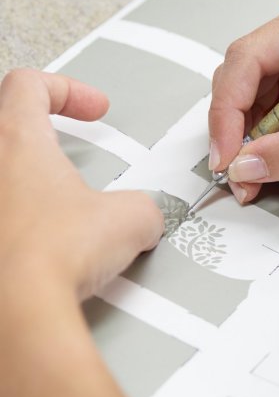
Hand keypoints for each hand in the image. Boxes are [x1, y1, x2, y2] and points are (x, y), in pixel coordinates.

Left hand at [0, 69, 162, 298]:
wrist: (13, 311)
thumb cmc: (47, 257)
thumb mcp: (130, 219)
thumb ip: (144, 206)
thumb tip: (146, 217)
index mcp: (15, 140)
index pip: (29, 85)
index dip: (67, 90)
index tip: (91, 111)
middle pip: (5, 125)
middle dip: (42, 138)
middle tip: (68, 153)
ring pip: (3, 175)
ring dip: (29, 184)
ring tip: (61, 208)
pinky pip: (3, 216)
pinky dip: (20, 226)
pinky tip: (43, 250)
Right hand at [209, 0, 278, 202]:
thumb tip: (251, 165)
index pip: (249, 59)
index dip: (229, 111)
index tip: (229, 156)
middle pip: (244, 81)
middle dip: (239, 133)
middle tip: (241, 176)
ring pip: (255, 102)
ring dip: (258, 146)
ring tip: (268, 179)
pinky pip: (277, 116)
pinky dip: (278, 147)